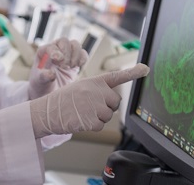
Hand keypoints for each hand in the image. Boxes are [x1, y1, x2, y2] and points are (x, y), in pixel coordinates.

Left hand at [28, 38, 88, 99]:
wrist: (50, 91)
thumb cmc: (41, 84)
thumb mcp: (39, 81)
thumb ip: (44, 76)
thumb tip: (52, 74)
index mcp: (43, 52)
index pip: (51, 46)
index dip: (55, 51)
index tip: (58, 60)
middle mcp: (55, 49)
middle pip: (64, 41)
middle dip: (66, 53)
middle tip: (64, 67)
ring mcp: (67, 54)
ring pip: (75, 44)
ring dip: (75, 55)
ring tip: (71, 67)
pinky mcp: (76, 60)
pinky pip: (83, 53)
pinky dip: (83, 59)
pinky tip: (78, 67)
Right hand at [29, 64, 148, 137]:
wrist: (48, 112)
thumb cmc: (64, 100)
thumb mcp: (80, 87)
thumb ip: (97, 90)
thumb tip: (114, 100)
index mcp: (94, 82)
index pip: (117, 76)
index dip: (133, 72)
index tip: (145, 68)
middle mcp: (97, 91)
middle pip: (115, 102)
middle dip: (106, 107)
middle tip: (89, 106)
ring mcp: (95, 106)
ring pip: (109, 115)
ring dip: (98, 118)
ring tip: (82, 112)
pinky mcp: (93, 120)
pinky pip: (101, 126)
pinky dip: (92, 126)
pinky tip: (81, 120)